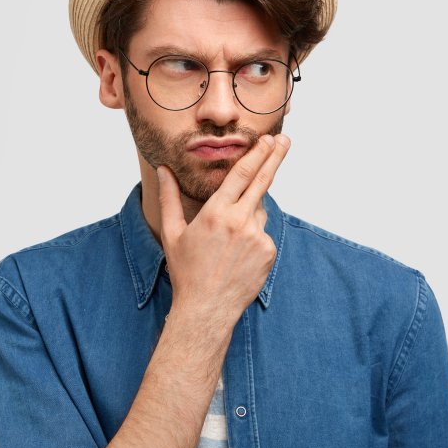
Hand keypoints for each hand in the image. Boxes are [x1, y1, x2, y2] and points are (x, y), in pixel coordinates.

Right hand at [156, 134, 289, 329]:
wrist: (207, 308)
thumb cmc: (186, 271)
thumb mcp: (172, 233)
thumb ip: (169, 198)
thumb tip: (164, 170)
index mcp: (216, 213)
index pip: (242, 174)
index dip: (257, 153)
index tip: (267, 140)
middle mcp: (240, 221)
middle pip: (262, 181)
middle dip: (274, 157)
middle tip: (284, 140)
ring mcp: (257, 237)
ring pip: (259, 211)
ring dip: (250, 212)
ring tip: (229, 238)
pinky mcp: (268, 251)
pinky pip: (263, 233)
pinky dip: (254, 235)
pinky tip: (238, 253)